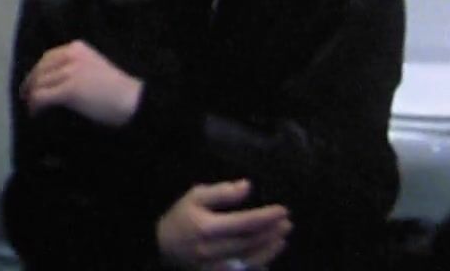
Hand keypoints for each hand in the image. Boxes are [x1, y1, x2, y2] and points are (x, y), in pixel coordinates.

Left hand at [21, 40, 142, 126]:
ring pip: (39, 84)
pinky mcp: (68, 90)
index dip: (37, 71)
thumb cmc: (117, 88)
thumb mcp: (94, 66)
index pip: (48, 57)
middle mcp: (71, 56)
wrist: (131, 99)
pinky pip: (42, 97)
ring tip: (32, 108)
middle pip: (41, 69)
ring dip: (33, 97)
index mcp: (78, 48)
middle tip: (26, 97)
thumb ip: (75, 66)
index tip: (32, 83)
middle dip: (31, 84)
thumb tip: (52, 80)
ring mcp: (70, 72)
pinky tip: (37, 113)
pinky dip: (36, 105)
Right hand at [157, 180, 291, 269]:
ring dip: (269, 249)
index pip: (244, 223)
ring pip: (249, 260)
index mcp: (207, 227)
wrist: (161, 246)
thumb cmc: (181, 216)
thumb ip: (222, 192)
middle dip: (271, 232)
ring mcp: (213, 267)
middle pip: (250, 242)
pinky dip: (258, 266)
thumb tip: (247, 186)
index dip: (266, 217)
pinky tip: (268, 256)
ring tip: (282, 238)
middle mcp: (211, 250)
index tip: (283, 210)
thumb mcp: (196, 196)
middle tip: (287, 223)